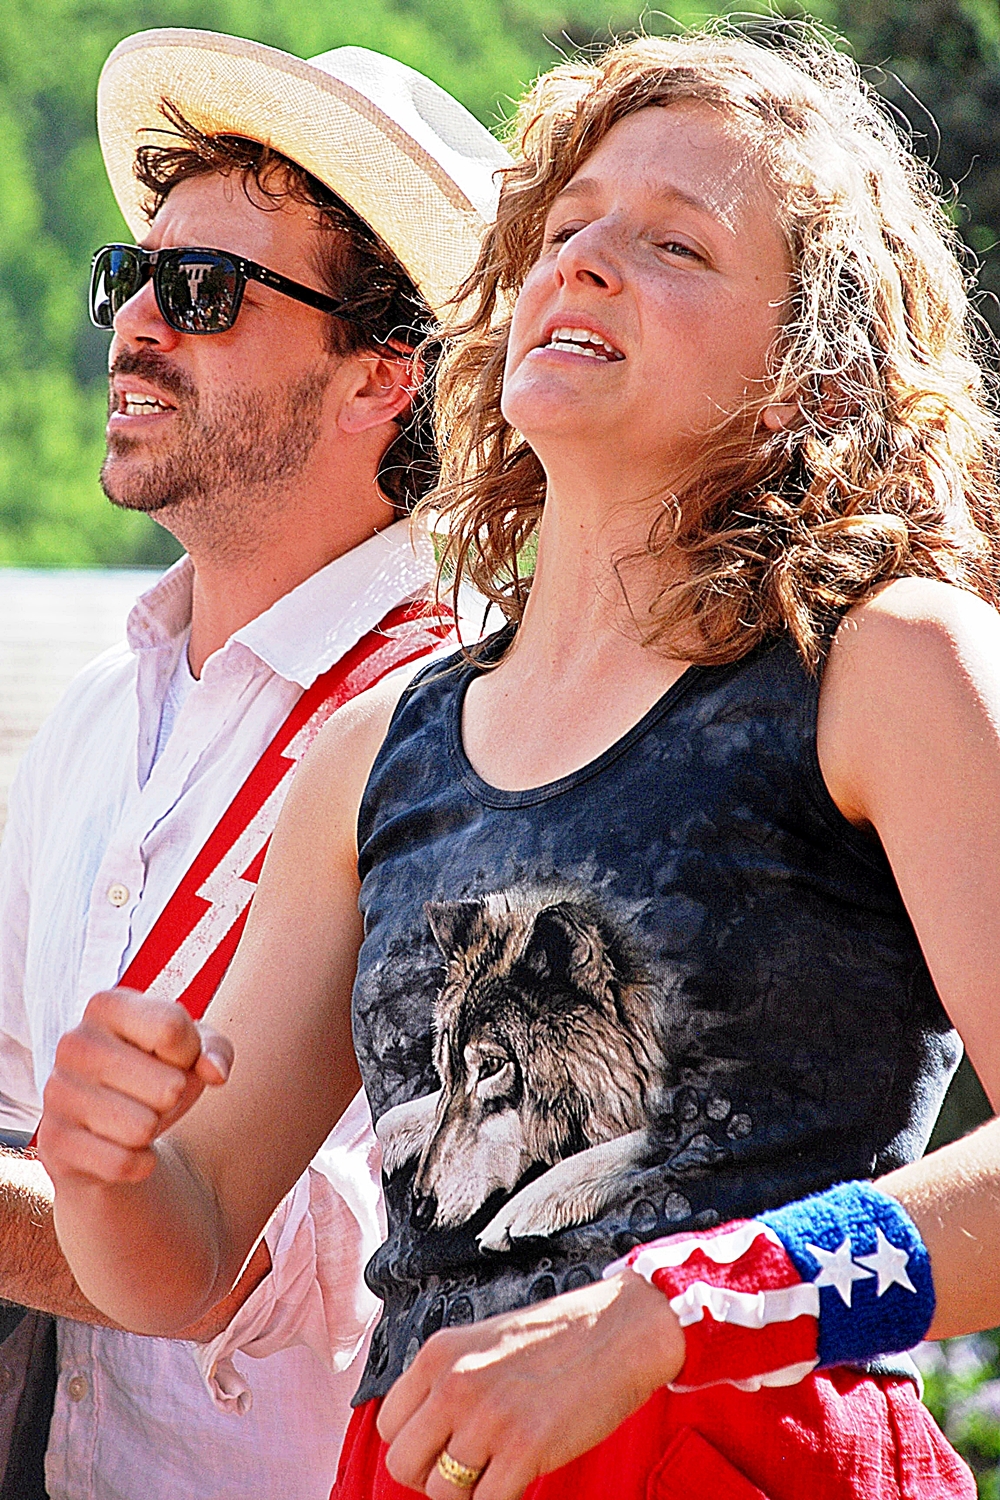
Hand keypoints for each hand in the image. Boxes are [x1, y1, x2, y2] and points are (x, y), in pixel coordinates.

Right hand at [38, 989, 232, 1186]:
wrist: (105, 1129)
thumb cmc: (155, 1075)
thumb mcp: (191, 1053)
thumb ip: (215, 1050)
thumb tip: (215, 1071)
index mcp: (107, 1005)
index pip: (172, 1028)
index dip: (189, 1053)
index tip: (173, 1057)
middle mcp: (75, 1042)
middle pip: (168, 1086)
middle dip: (173, 1098)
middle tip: (152, 1095)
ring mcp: (58, 1092)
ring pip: (145, 1128)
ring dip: (153, 1130)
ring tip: (135, 1117)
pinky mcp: (54, 1140)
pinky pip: (123, 1163)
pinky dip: (138, 1163)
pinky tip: (123, 1147)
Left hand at [377, 1269, 685, 1499]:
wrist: (621, 1329)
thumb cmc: (558, 1340)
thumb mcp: (485, 1343)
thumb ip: (450, 1382)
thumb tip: (428, 1438)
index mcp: (439, 1354)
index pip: (389, 1424)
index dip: (417, 1444)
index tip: (444, 1445)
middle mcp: (454, 1382)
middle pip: (404, 1464)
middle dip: (433, 1476)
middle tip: (470, 1467)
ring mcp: (488, 1416)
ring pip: (441, 1492)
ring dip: (469, 1491)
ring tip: (499, 1469)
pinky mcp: (525, 1447)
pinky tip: (520, 1479)